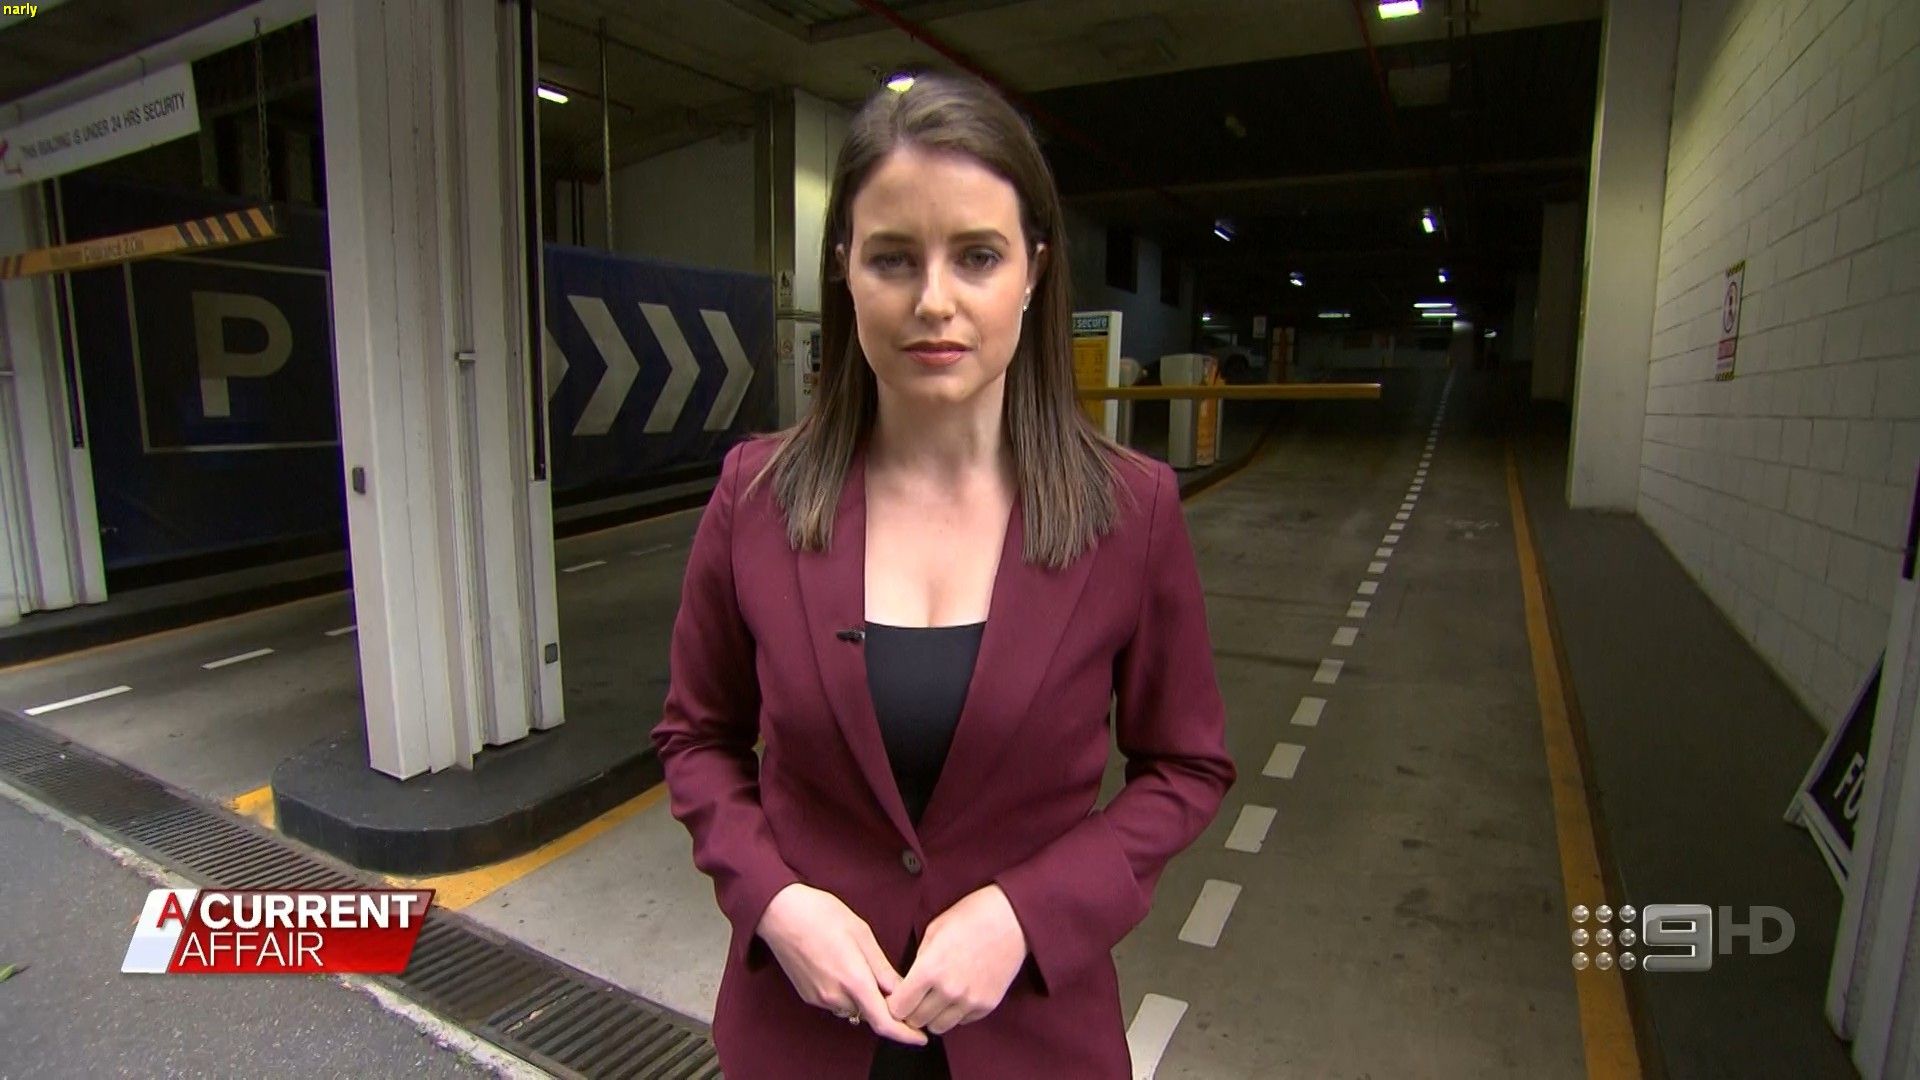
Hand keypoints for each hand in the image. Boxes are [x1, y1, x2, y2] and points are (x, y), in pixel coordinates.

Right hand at [756, 883, 928, 1045]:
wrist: (780, 912)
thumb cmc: (821, 914)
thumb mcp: (862, 934)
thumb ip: (882, 968)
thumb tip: (902, 990)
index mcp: (854, 980)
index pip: (884, 1022)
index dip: (906, 1034)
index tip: (920, 1037)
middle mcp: (835, 996)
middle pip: (870, 1015)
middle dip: (885, 1006)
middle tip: (890, 982)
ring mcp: (820, 998)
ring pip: (854, 1009)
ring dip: (865, 999)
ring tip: (862, 965)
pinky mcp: (809, 996)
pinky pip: (837, 1003)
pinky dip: (848, 993)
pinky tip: (844, 967)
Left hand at [886, 884, 1028, 1035]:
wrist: (1012, 918)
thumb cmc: (970, 917)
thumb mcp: (934, 931)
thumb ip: (918, 962)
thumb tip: (908, 985)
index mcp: (929, 969)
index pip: (899, 1008)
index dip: (894, 1003)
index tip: (897, 996)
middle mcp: (949, 990)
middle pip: (916, 1021)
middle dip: (912, 1011)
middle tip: (916, 997)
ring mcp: (970, 1000)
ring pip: (938, 1027)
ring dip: (933, 1015)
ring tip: (937, 997)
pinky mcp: (987, 1005)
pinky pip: (961, 1021)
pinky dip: (955, 1013)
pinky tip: (958, 993)